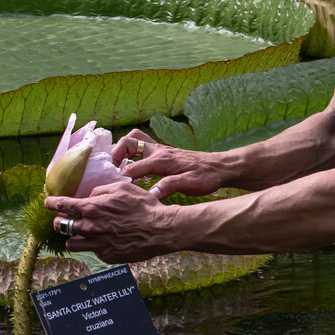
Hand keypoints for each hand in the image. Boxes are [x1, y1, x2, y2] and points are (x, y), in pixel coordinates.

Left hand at [47, 178, 189, 262]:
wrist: (160, 230)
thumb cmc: (143, 206)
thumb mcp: (121, 188)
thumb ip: (100, 191)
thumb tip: (90, 196)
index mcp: (92, 208)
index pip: (62, 205)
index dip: (51, 203)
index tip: (47, 203)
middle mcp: (90, 227)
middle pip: (61, 226)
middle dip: (59, 221)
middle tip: (64, 219)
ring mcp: (98, 244)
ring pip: (71, 243)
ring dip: (73, 237)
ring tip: (80, 233)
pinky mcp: (106, 256)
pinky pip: (92, 251)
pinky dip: (93, 245)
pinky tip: (104, 239)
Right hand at [111, 130, 230, 197]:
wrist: (220, 166)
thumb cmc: (206, 176)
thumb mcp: (190, 184)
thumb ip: (170, 187)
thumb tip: (151, 195)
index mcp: (163, 159)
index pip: (135, 165)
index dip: (123, 176)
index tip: (116, 187)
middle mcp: (159, 150)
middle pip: (129, 140)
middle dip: (116, 153)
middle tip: (114, 170)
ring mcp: (160, 149)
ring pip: (134, 139)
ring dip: (123, 149)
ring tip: (120, 166)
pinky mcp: (163, 151)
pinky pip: (142, 145)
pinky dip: (132, 152)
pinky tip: (134, 168)